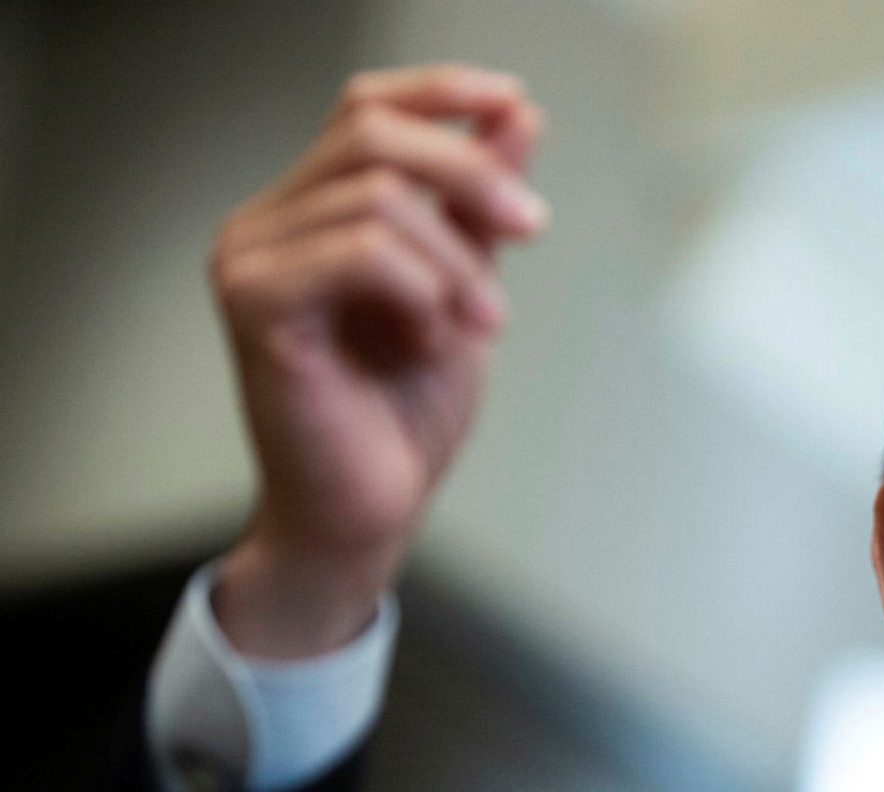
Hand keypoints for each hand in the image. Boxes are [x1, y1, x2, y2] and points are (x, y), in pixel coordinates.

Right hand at [207, 64, 546, 656]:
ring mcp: (250, 259)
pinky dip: (420, 291)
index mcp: (310, 209)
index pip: (364, 107)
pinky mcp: (255, 305)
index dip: (440, 91)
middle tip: (533, 227)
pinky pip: (360, 253)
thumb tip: (515, 118)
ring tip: (481, 322)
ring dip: (458, 260)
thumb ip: (478, 206)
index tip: (513, 103)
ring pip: (378, 198)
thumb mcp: (464, 286)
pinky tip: (430, 339)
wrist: (373, 509)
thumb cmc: (404, 413)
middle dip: (470, 174)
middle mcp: (266, 222)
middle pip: (374, 135)